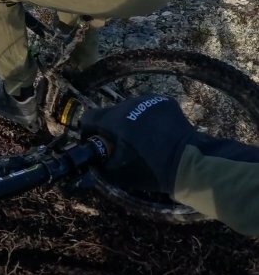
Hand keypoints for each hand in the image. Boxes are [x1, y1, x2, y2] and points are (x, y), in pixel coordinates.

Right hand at [80, 94, 196, 192]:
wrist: (188, 162)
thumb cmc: (151, 169)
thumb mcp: (120, 174)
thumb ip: (101, 166)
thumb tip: (93, 162)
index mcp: (115, 120)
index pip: (90, 116)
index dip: (88, 130)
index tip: (93, 141)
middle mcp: (129, 104)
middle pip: (112, 113)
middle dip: (113, 128)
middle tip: (121, 146)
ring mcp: (148, 100)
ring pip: (131, 110)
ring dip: (131, 122)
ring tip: (143, 140)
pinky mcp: (164, 101)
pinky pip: (149, 108)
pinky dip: (148, 119)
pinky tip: (158, 133)